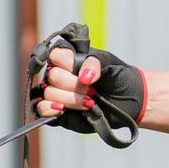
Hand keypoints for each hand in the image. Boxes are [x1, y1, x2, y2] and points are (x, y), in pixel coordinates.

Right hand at [30, 23, 144, 146]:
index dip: (68, 63)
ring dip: (70, 99)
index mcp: (69, 59)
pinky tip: (62, 109)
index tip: (86, 73)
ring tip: (89, 103)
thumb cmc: (117, 78)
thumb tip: (83, 77)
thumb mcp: (110, 63)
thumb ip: (94, 63)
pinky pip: (39, 109)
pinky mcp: (56, 112)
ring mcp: (57, 93)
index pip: (55, 55)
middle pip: (52, 76)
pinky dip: (48, 109)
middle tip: (92, 90)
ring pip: (49, 93)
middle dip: (73, 85)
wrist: (129, 100)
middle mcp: (60, 76)